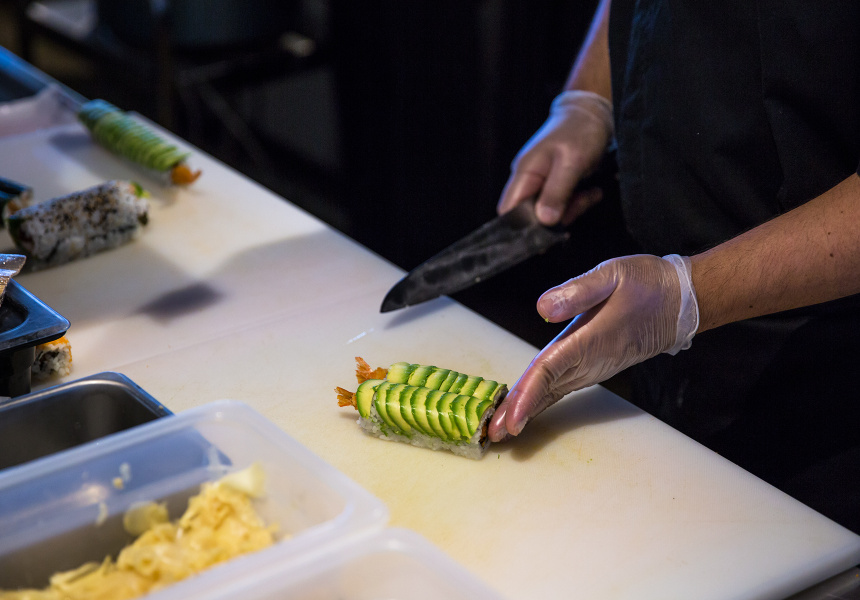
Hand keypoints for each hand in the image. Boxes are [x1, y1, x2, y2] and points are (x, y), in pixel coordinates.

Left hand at [489, 254, 698, 440]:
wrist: (679, 302)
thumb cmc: (646, 284)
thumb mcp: (613, 275)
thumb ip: (578, 291)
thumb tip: (542, 307)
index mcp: (588, 340)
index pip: (549, 370)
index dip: (528, 394)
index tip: (510, 417)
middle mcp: (588, 360)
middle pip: (545, 389)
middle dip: (518, 412)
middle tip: (492, 434)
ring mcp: (591, 367)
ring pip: (552, 392)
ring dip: (526, 411)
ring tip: (500, 429)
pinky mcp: (592, 366)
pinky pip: (561, 387)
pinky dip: (540, 400)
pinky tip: (524, 410)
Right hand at [497, 90, 613, 225]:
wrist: (593, 112)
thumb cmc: (580, 131)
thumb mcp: (571, 163)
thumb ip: (556, 193)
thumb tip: (544, 221)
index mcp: (524, 173)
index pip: (508, 210)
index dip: (522, 226)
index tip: (547, 232)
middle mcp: (528, 179)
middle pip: (530, 215)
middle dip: (556, 219)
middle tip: (579, 206)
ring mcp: (542, 182)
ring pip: (549, 212)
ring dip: (572, 209)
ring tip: (591, 194)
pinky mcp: (556, 183)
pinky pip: (562, 204)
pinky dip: (578, 202)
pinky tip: (592, 192)